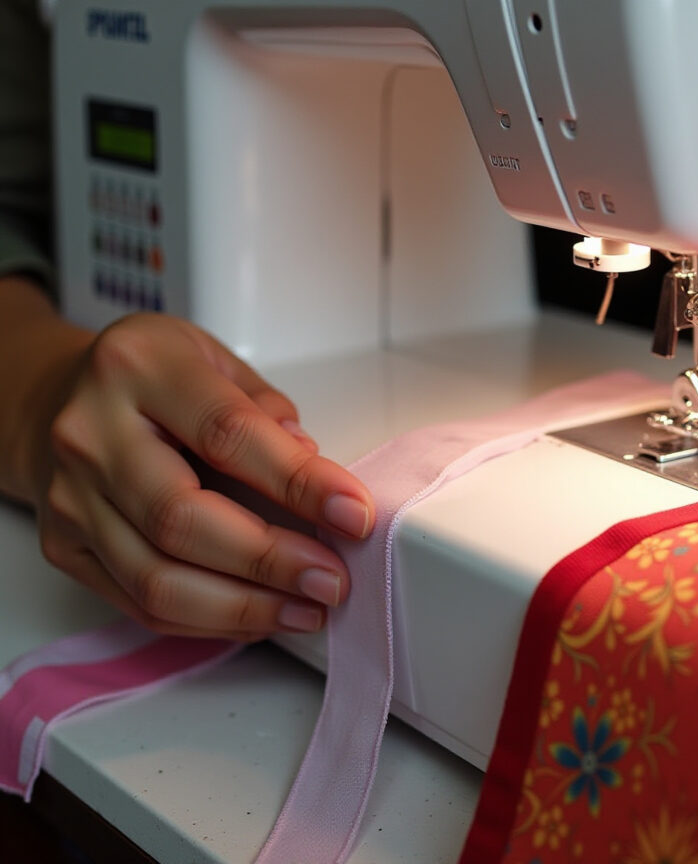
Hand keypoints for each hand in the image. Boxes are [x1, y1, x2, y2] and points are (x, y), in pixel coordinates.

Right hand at [29, 313, 374, 639]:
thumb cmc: (152, 379)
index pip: (227, 435)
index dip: (298, 482)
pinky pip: (140, 604)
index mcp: (138, 368)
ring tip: (306, 609)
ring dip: (244, 606)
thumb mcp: (216, 360)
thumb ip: (266, 411)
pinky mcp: (65, 549)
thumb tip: (314, 471)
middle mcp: (91, 435)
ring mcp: (71, 498)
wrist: (58, 400)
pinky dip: (209, 621)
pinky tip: (260, 615)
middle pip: (181, 519)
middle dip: (270, 560)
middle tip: (332, 579)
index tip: (353, 513)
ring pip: (157, 578)